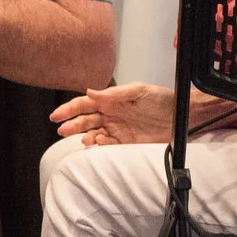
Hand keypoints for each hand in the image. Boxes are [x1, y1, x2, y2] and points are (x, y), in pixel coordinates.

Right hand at [51, 84, 178, 146]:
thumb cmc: (162, 99)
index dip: (69, 109)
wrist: (180, 116)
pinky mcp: (125, 142)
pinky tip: (99, 143)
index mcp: (111, 100)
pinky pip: (107, 145)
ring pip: (93, 134)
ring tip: (84, 139)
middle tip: (62, 130)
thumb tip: (91, 92)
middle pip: (85, 120)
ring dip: (85, 136)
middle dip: (72, 125)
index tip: (56, 116)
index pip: (85, 104)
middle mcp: (111, 114)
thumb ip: (115, 93)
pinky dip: (100, 145)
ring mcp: (117, 129)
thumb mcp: (139, 91)